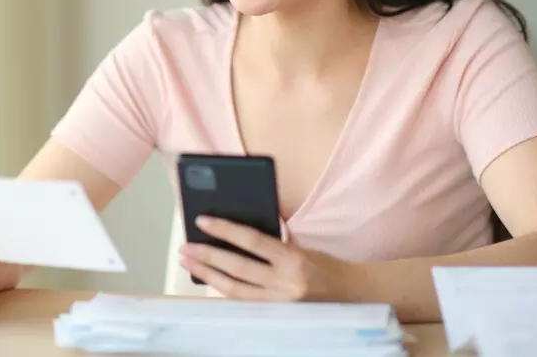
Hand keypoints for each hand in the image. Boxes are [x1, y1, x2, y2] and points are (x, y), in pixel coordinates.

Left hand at [179, 215, 354, 301]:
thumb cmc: (323, 266)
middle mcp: (286, 284)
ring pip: (235, 290)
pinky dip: (224, 289)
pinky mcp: (276, 316)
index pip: (253, 241)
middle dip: (208, 257)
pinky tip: (208, 279)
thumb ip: (273, 242)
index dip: (225, 230)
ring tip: (188, 263)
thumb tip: (237, 229)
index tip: (202, 220)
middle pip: (238, 269)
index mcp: (294, 259)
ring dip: (208, 275)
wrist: (351, 296)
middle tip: (185, 246)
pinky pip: (243, 303)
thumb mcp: (302, 247)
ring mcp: (280, 304)